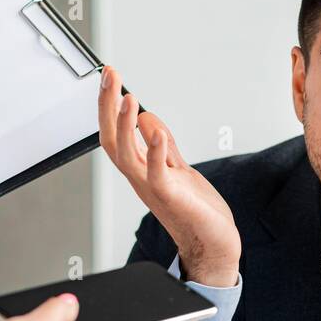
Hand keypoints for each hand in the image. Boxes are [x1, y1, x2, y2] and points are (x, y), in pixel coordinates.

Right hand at [98, 66, 239, 286]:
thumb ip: (164, 147)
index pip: (116, 133)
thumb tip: (147, 120)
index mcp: (142, 170)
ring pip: (127, 155)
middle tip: (109, 76)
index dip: (109, 105)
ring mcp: (153, 188)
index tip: (110, 77)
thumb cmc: (196, 211)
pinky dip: (155, 152)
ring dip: (124, 126)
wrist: (214, 245)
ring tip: (127, 98)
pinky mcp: (172, 197)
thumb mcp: (179, 169)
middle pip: (112, 139)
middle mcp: (141, 178)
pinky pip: (157, 173)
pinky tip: (156, 132)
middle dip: (107, 106)